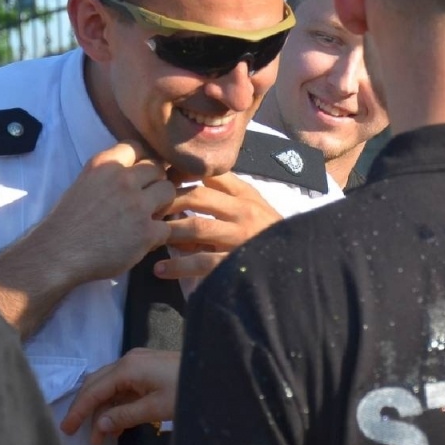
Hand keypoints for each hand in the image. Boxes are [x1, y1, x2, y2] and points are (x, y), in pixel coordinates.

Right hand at [40, 142, 174, 283]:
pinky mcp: (146, 231)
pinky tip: (143, 241)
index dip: (141, 160)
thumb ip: (109, 176)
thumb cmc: (66, 222)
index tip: (138, 174)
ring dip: (162, 204)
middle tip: (145, 198)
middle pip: (157, 168)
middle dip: (154, 182)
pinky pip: (166, 226)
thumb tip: (132, 174)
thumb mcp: (84, 183)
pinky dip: (157, 235)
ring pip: (169, 192)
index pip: (136, 146)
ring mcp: (138, 205)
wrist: (59, 253)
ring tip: (148, 216)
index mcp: (104, 164)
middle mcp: (123, 179)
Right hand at [59, 348, 179, 444]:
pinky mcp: (147, 369)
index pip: (94, 390)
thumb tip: (99, 425)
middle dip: (86, 409)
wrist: (217, 373)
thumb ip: (125, 416)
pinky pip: (124, 387)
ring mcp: (138, 362)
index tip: (66, 429)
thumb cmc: (187, 390)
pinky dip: (117, 405)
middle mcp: (128, 360)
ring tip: (101, 438)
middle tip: (75, 432)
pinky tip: (117, 426)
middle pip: (97, 384)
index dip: (78, 410)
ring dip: (103, 410)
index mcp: (128, 367)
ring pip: (110, 387)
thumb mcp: (156, 408)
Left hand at [157, 172, 281, 281]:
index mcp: (245, 195)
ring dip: (169, 232)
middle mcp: (243, 212)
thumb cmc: (267, 232)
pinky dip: (177, 267)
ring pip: (197, 227)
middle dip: (169, 202)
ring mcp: (239, 237)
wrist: (296, 263)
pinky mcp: (235, 262)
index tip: (160, 181)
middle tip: (149, 211)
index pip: (210, 174)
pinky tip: (160, 271)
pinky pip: (201, 262)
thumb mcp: (254, 205)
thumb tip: (186, 185)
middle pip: (198, 196)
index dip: (182, 174)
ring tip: (149, 239)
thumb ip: (227, 193)